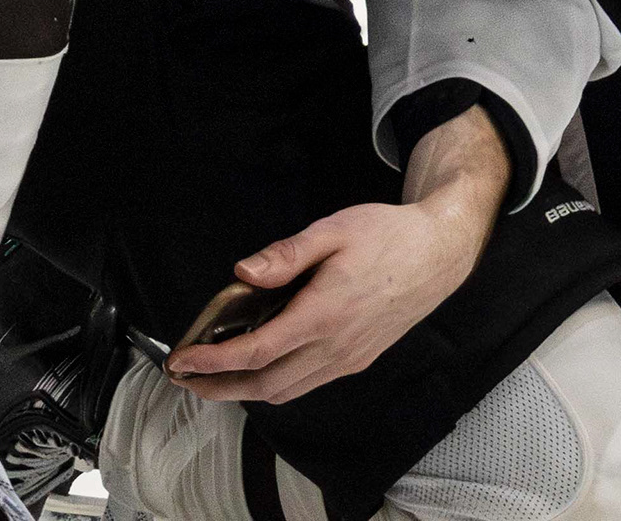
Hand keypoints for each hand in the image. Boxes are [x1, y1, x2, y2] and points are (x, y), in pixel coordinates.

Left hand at [168, 106, 504, 402]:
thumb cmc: (387, 235)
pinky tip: (262, 367)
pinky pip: (306, 384)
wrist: (439, 253)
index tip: (181, 359)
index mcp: (324, 313)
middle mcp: (335, 346)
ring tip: (215, 378)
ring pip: (284, 392)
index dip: (212, 360)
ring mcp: (348, 358)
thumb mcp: (334, 229)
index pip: (255, 352)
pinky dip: (274, 384)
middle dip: (217, 387)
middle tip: (185, 377)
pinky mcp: (358, 360)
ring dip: (243, 391)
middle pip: (263, 384)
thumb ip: (286, 255)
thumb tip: (242, 273)